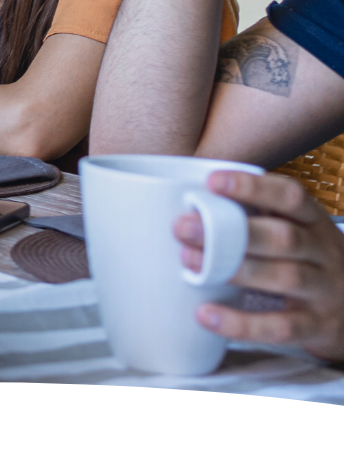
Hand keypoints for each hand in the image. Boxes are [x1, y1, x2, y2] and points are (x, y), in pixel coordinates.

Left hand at [178, 171, 343, 360]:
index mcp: (315, 223)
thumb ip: (257, 217)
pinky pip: (281, 327)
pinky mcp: (319, 328)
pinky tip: (206, 315)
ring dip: (234, 270)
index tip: (212, 181)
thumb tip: (193, 203)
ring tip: (190, 262)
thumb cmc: (309, 264)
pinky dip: (242, 323)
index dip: (254, 187)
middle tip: (182, 226)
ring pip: (285, 277)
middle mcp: (326, 254)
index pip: (292, 197)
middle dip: (231, 232)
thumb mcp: (297, 233)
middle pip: (284, 238)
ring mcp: (327, 291)